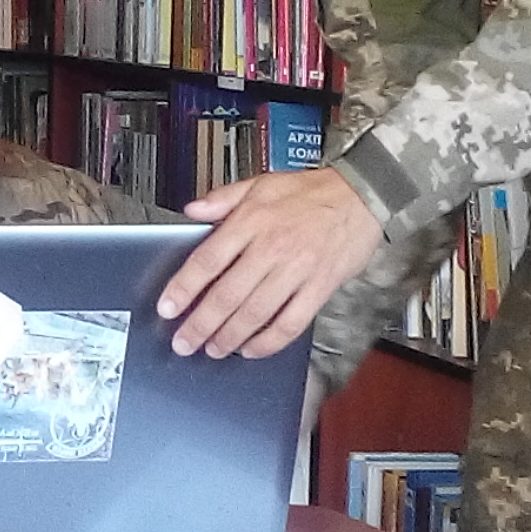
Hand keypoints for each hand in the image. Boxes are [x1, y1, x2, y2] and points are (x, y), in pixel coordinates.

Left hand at [160, 168, 383, 358]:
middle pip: (227, 295)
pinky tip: (252, 348)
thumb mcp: (262, 182)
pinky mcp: (319, 288)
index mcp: (252, 221)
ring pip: (255, 313)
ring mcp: (297, 271)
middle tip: (184, 342)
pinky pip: (290, 323)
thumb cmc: (312, 191)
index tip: (168, 308)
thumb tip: (192, 209)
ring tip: (212, 348)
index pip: (208, 260)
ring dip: (229, 336)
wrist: (363, 196)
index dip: (184, 288)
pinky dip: (269, 342)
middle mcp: (271, 248)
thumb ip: (224, 198)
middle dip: (201, 324)